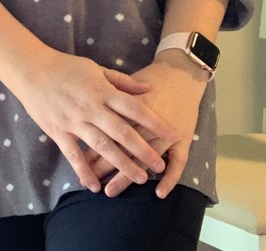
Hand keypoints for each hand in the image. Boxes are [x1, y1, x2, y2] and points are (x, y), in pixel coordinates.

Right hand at [11, 49, 174, 193]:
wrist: (32, 69)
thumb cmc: (66, 67)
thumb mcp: (95, 68)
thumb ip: (121, 81)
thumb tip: (147, 89)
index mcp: (102, 91)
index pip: (134, 108)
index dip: (154, 121)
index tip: (172, 133)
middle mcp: (91, 108)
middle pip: (122, 131)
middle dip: (143, 150)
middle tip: (159, 165)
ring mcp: (74, 121)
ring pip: (102, 146)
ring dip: (121, 164)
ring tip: (139, 179)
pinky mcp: (58, 131)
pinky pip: (73, 155)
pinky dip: (84, 171)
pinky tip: (95, 185)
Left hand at [88, 49, 206, 197]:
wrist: (181, 72)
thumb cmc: (148, 77)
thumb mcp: (124, 84)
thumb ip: (106, 99)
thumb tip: (85, 113)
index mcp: (127, 106)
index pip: (107, 131)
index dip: (93, 146)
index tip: (81, 162)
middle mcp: (145, 121)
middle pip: (120, 147)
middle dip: (103, 165)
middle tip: (88, 181)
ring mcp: (166, 131)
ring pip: (143, 157)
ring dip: (126, 176)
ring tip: (110, 191)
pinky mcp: (184, 137)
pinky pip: (179, 162)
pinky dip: (170, 178)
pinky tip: (158, 193)